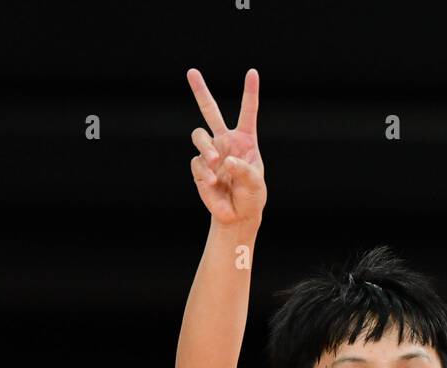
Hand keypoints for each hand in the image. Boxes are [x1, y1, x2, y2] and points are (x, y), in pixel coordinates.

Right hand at [186, 67, 266, 226]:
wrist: (237, 216)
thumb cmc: (251, 196)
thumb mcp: (255, 183)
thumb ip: (243, 169)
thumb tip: (224, 160)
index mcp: (244, 140)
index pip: (247, 112)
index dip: (250, 92)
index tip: (252, 72)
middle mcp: (225, 141)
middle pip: (210, 111)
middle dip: (200, 91)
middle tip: (191, 71)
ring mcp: (211, 153)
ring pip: (199, 135)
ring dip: (205, 147)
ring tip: (215, 161)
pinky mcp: (200, 168)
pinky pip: (198, 163)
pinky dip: (205, 172)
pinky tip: (213, 183)